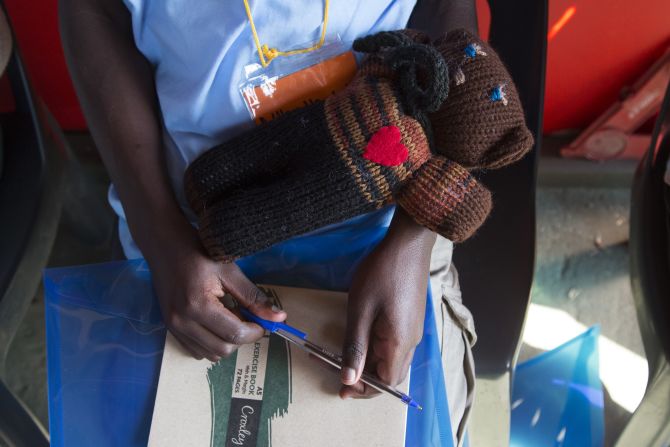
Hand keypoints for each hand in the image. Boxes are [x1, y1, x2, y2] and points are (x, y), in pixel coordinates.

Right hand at [149, 226, 285, 361]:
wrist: (166, 246)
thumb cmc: (199, 253)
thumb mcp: (230, 272)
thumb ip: (253, 297)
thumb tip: (279, 317)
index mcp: (198, 305)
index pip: (234, 334)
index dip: (255, 331)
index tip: (262, 321)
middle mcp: (182, 322)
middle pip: (223, 348)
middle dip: (241, 338)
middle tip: (245, 317)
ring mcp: (173, 328)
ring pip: (210, 354)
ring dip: (226, 342)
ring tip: (229, 318)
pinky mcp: (170, 329)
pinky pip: (196, 350)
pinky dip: (211, 343)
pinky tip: (215, 323)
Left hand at [340, 208, 434, 397]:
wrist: (407, 244)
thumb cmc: (382, 274)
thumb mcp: (361, 311)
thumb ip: (355, 347)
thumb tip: (349, 380)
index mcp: (400, 343)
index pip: (387, 383)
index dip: (364, 390)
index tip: (342, 388)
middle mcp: (411, 341)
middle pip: (390, 374)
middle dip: (364, 379)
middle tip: (336, 373)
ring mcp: (412, 329)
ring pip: (391, 359)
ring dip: (368, 363)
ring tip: (342, 358)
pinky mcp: (409, 318)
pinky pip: (392, 343)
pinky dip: (374, 348)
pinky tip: (358, 339)